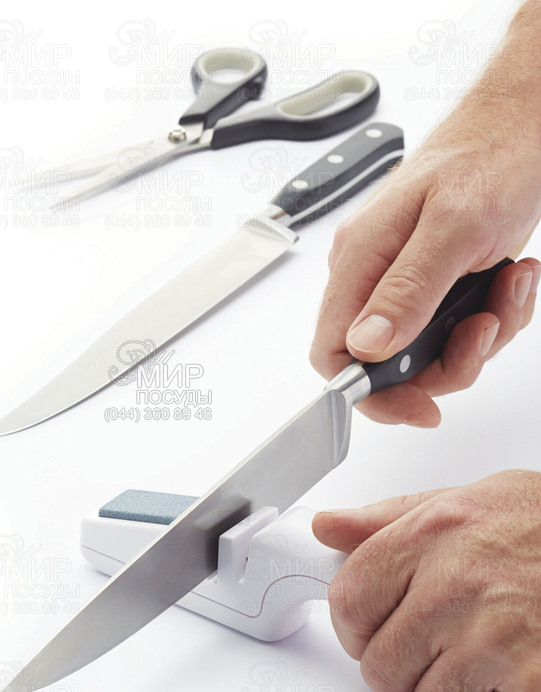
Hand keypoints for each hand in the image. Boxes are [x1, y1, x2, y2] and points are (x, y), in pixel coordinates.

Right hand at [310, 103, 540, 426]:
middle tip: (482, 331)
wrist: (524, 121)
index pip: (333, 352)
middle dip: (445, 362)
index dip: (369, 393)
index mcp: (358, 260)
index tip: (418, 407)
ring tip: (506, 287)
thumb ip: (407, 291)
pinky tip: (509, 278)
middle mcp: (371, 274)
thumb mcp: (454, 228)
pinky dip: (489, 315)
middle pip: (384, 361)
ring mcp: (400, 278)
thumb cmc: (489, 156)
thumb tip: (365, 347)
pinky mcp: (430, 279)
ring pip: (424, 348)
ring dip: (478, 335)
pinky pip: (450, 327)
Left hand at [312, 470, 540, 691]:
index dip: (351, 627)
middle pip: (380, 666)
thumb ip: (385, 519)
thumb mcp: (456, 500)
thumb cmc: (538, 521)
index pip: (348, 602)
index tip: (366, 632)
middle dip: (398, 666)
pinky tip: (501, 687)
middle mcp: (453, 587)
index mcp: (427, 537)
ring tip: (472, 660)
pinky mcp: (534, 686)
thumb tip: (328, 527)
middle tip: (428, 647)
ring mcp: (494, 639)